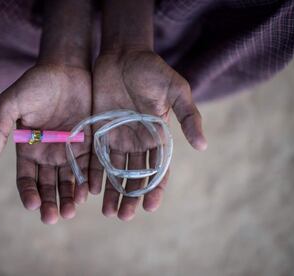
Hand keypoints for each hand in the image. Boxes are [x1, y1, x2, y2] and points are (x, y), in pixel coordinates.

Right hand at [0, 64, 90, 223]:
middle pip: (48, 186)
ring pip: (69, 180)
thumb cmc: (35, 83)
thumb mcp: (11, 104)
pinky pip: (88, 166)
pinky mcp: (89, 143)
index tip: (32, 205)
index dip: (28, 193)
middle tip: (53, 218)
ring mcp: (69, 150)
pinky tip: (88, 192)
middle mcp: (48, 154)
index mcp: (28, 149)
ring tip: (71, 211)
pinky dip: (88, 180)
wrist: (66, 67)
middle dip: (50, 203)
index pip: (26, 179)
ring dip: (69, 197)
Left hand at [89, 50, 206, 219]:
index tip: (149, 207)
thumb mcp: (176, 90)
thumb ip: (188, 117)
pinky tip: (90, 190)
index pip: (158, 169)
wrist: (123, 55)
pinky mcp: (99, 130)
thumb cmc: (153, 70)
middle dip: (130, 197)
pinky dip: (95, 173)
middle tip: (123, 216)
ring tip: (108, 212)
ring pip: (115, 171)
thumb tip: (203, 146)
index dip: (154, 189)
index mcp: (158, 136)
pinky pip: (96, 156)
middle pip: (135, 175)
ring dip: (112, 192)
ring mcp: (118, 137)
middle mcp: (138, 141)